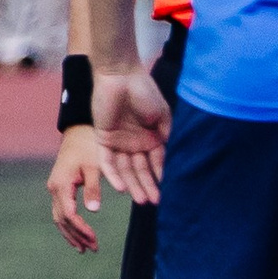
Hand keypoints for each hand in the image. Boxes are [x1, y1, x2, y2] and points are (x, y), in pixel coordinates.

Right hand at [46, 124, 103, 251]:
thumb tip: (93, 211)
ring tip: (84, 249)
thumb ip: (93, 188)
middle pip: (62, 220)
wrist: (79, 131)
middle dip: (77, 236)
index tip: (94, 240)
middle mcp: (54, 189)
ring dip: (71, 234)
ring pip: (59, 218)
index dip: (81, 230)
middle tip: (93, 249)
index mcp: (61, 184)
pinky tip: (77, 234)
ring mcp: (54, 189)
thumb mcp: (95, 166)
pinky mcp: (59, 188)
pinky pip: (61, 211)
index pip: (69, 215)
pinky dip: (68, 225)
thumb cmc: (89, 146)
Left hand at [94, 68, 172, 205]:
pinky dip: (113, 174)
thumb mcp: (162, 115)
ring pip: (126, 169)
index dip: (161, 177)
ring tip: (141, 200)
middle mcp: (136, 143)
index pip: (157, 162)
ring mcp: (119, 142)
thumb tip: (173, 158)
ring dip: (133, 185)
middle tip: (154, 203)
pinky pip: (108, 161)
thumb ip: (166, 136)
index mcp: (152, 137)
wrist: (120, 75)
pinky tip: (120, 188)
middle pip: (141, 169)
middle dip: (148, 186)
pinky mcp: (103, 139)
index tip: (168, 193)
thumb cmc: (144, 92)